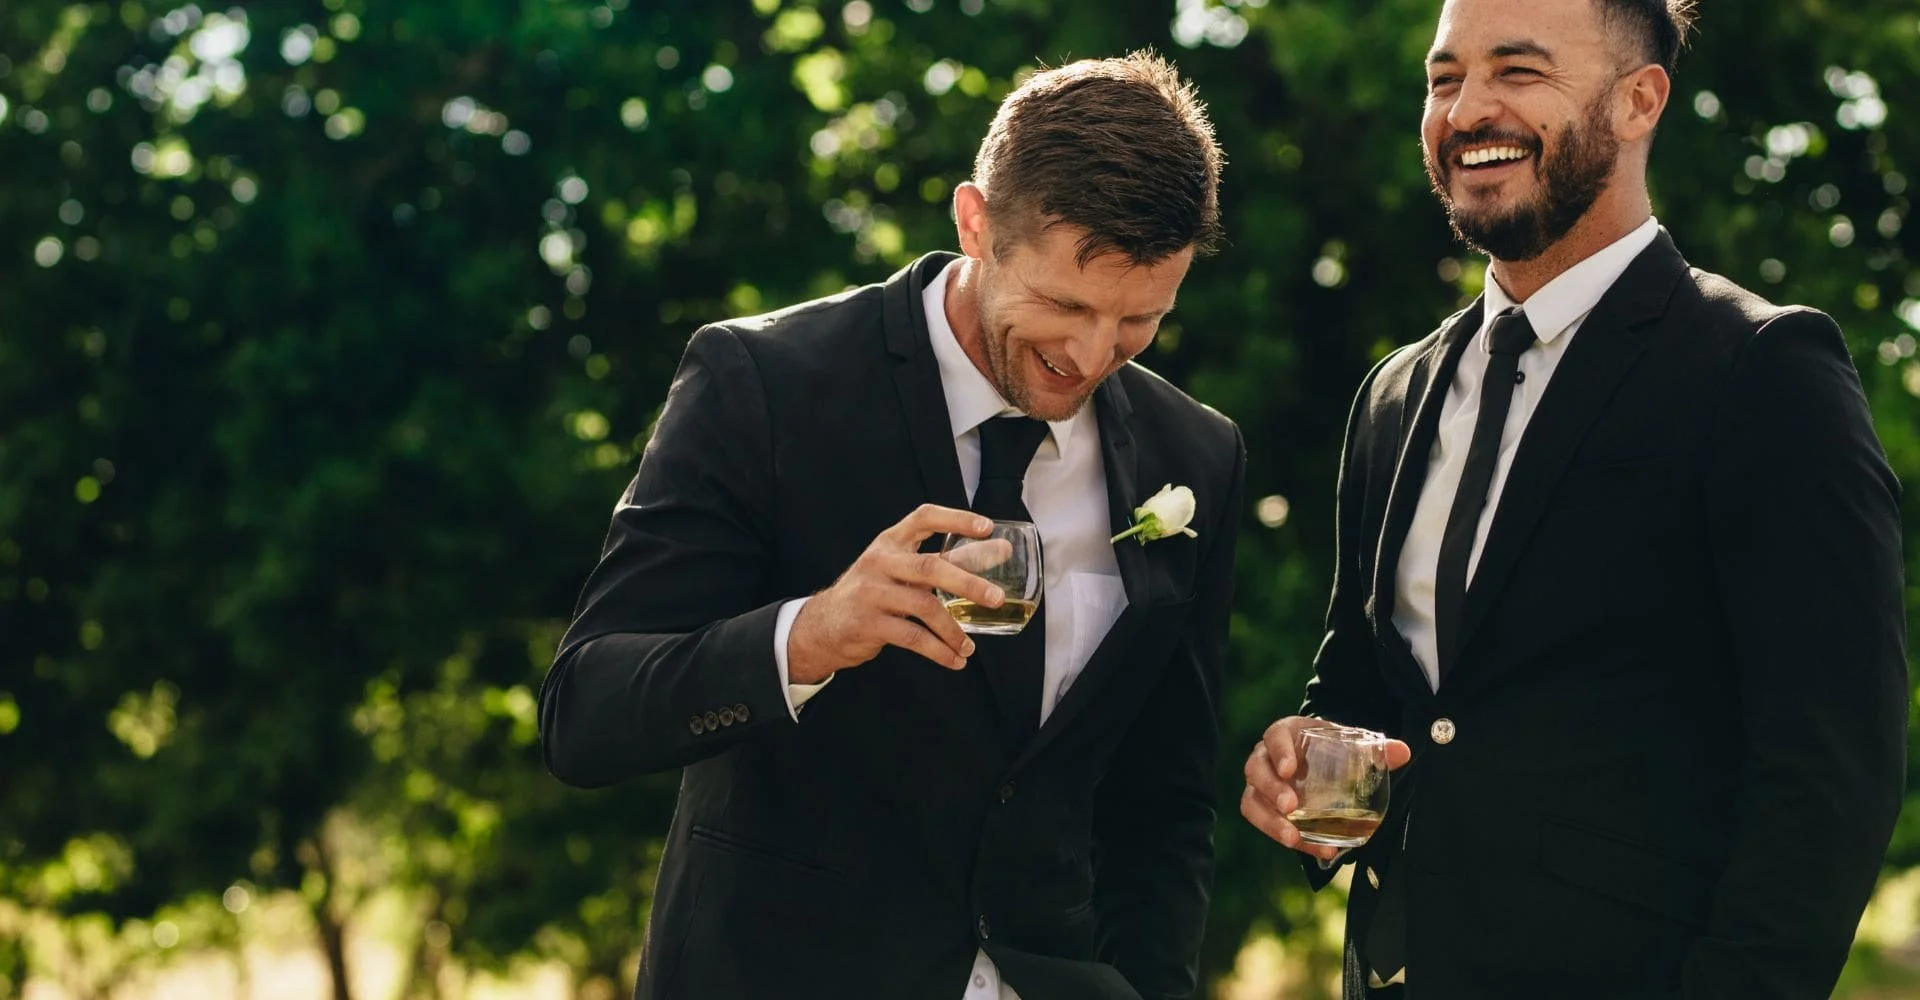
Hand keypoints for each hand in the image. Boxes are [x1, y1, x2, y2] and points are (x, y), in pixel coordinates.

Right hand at [786, 504, 1004, 682]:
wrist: (823, 625)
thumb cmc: (873, 593)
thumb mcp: (898, 569)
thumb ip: (939, 562)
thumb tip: (996, 551)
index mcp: (891, 543)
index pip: (924, 518)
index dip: (956, 519)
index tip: (987, 528)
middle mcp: (880, 562)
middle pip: (929, 567)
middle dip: (968, 582)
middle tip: (996, 597)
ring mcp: (872, 593)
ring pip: (924, 607)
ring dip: (953, 630)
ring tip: (969, 647)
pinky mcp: (868, 623)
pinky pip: (912, 638)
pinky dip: (938, 651)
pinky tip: (954, 660)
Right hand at [1240, 715, 1412, 861]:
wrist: (1316, 758)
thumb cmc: (1330, 748)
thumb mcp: (1351, 743)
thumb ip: (1376, 749)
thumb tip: (1403, 752)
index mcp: (1285, 734)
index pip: (1275, 737)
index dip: (1279, 752)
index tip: (1290, 769)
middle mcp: (1265, 757)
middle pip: (1256, 770)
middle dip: (1271, 789)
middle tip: (1291, 806)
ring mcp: (1261, 785)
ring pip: (1252, 802)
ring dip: (1270, 821)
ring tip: (1293, 838)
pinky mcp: (1262, 807)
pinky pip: (1263, 823)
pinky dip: (1285, 838)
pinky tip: (1317, 850)